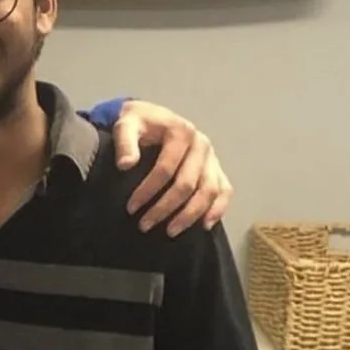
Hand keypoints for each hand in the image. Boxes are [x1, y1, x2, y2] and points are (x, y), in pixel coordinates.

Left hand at [113, 101, 232, 234]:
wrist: (153, 118)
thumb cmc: (139, 124)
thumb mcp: (126, 124)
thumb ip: (124, 142)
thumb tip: (126, 164)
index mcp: (182, 132)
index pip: (166, 168)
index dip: (148, 190)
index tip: (131, 208)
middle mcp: (202, 145)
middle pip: (187, 184)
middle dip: (165, 208)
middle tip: (144, 225)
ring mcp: (212, 158)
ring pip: (208, 191)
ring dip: (190, 215)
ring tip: (170, 231)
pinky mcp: (217, 169)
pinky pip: (224, 190)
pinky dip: (217, 209)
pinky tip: (205, 225)